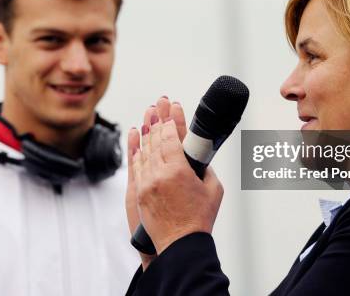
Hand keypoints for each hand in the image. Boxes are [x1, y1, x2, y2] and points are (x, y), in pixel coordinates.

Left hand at [129, 97, 223, 255]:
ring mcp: (146, 182)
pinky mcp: (138, 192)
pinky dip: (135, 148)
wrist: (179, 245)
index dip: (172, 119)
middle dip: (158, 118)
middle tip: (158, 103)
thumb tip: (198, 156)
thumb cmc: (199, 220)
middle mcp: (160, 174)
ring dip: (147, 130)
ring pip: (145, 149)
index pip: (172, 137)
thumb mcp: (213, 189)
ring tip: (148, 114)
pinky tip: (135, 135)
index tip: (172, 105)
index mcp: (179, 171)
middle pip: (156, 139)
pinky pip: (135, 164)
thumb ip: (206, 168)